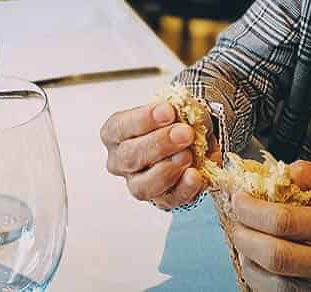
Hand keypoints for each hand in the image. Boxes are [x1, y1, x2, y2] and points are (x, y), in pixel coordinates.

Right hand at [100, 102, 216, 209]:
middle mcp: (120, 161)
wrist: (190, 140)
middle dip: (160, 144)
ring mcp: (137, 184)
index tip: (168, 111)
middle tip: (184, 133)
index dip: (144, 119)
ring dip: (168, 169)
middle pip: (130, 157)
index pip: (120, 127)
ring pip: (142, 186)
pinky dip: (184, 188)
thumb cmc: (172, 122)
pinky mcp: (159, 201)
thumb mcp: (175, 110)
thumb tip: (187, 114)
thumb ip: (177, 111)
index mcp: (115, 133)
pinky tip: (195, 175)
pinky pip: (168, 201)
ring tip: (188, 155)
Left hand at [230, 162, 310, 290]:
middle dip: (244, 238)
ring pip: (280, 286)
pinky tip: (260, 264)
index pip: (287, 222)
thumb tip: (283, 170)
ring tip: (242, 241)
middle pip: (278, 258)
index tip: (238, 198)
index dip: (253, 211)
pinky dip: (268, 282)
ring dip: (251, 264)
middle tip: (232, 221)